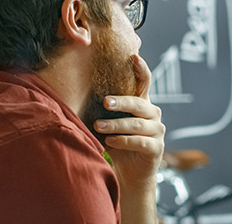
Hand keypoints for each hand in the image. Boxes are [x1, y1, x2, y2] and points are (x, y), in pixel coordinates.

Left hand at [94, 54, 164, 187]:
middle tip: (105, 102)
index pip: (145, 82)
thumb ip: (102, 109)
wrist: (129, 175)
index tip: (133, 56)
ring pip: (137, 124)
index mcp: (142, 104)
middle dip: (122, 102)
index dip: (141, 68)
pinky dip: (123, 141)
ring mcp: (157, 132)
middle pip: (140, 103)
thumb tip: (74, 90)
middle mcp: (153, 115)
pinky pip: (140, 142)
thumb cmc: (116, 144)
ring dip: (116, 125)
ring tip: (98, 126)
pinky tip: (110, 141)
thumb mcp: (108, 123)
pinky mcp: (156, 148)